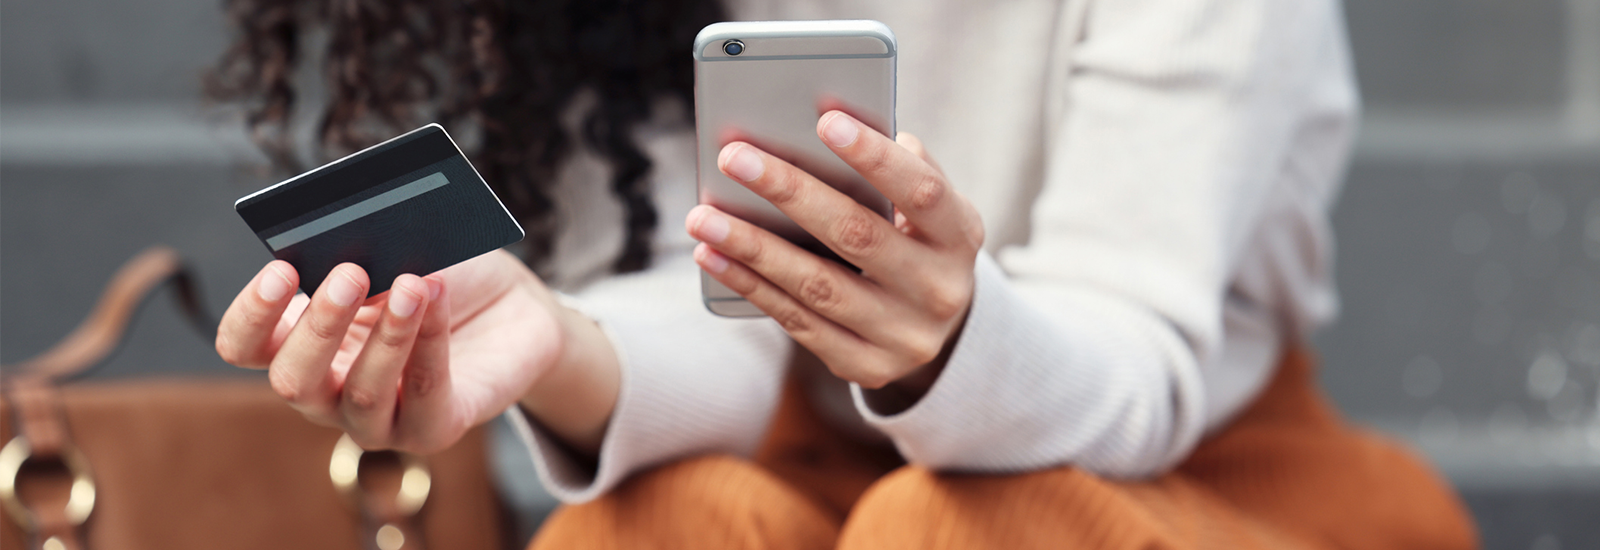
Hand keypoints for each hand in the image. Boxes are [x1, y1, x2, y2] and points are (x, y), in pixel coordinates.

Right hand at [215, 250, 618, 454]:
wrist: (512, 309)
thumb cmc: (440, 278)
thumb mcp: (400, 253)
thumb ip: (367, 255)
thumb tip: (355, 256)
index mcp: (299, 341)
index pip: (243, 346)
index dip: (252, 314)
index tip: (281, 270)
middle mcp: (327, 391)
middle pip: (292, 380)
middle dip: (319, 326)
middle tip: (351, 274)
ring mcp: (376, 420)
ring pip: (360, 393)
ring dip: (387, 335)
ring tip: (413, 284)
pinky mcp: (431, 430)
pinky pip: (423, 395)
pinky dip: (430, 344)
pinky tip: (437, 301)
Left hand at [686, 111, 984, 393]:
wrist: (937, 328)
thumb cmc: (916, 240)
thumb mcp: (927, 207)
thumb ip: (898, 166)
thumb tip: (833, 125)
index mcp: (960, 236)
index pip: (922, 192)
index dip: (875, 157)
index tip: (825, 121)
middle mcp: (939, 290)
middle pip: (857, 236)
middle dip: (790, 192)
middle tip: (734, 159)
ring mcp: (904, 336)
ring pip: (817, 286)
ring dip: (753, 248)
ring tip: (704, 216)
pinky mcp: (867, 366)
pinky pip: (798, 323)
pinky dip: (751, 286)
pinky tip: (715, 257)